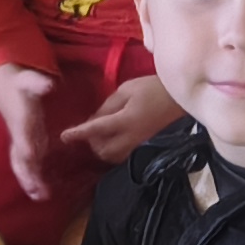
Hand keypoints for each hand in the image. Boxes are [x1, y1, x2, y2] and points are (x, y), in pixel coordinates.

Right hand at [0, 64, 59, 199]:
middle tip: (37, 191)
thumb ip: (38, 82)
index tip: (33, 159)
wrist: (5, 89)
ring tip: (39, 197)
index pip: (23, 138)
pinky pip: (26, 166)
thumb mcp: (28, 80)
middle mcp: (19, 136)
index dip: (27, 148)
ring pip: (21, 166)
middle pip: (20, 159)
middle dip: (27, 175)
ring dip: (29, 182)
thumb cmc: (20, 84)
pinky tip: (41, 193)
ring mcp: (21, 143)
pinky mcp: (25, 146)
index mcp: (20, 121)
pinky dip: (32, 180)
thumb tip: (48, 85)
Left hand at [65, 74, 184, 165]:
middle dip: (91, 142)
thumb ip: (108, 105)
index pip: (96, 129)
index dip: (79, 133)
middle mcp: (131, 137)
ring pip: (111, 156)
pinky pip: (122, 155)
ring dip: (101, 148)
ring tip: (100, 134)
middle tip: (89, 129)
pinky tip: (112, 139)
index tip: (64, 137)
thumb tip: (94, 119)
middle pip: (103, 149)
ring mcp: (138, 144)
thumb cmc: (153, 88)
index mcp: (126, 120)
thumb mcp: (127, 89)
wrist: (180, 99)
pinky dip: (111, 150)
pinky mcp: (144, 146)